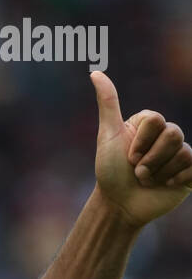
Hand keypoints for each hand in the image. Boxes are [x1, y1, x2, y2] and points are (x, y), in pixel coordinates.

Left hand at [92, 71, 191, 227]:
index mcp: (150, 123)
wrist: (119, 206)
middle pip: (173, 135)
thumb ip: (108, 104)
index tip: (128, 157)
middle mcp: (167, 136)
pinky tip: (166, 185)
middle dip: (151, 160)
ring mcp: (180, 154)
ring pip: (184, 153)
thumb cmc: (110, 172)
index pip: (157, 120)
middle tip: (137, 173)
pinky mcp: (190, 173)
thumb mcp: (108, 136)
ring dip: (160, 173)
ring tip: (147, 181)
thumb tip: (95, 72)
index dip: (141, 143)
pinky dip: (178, 179)